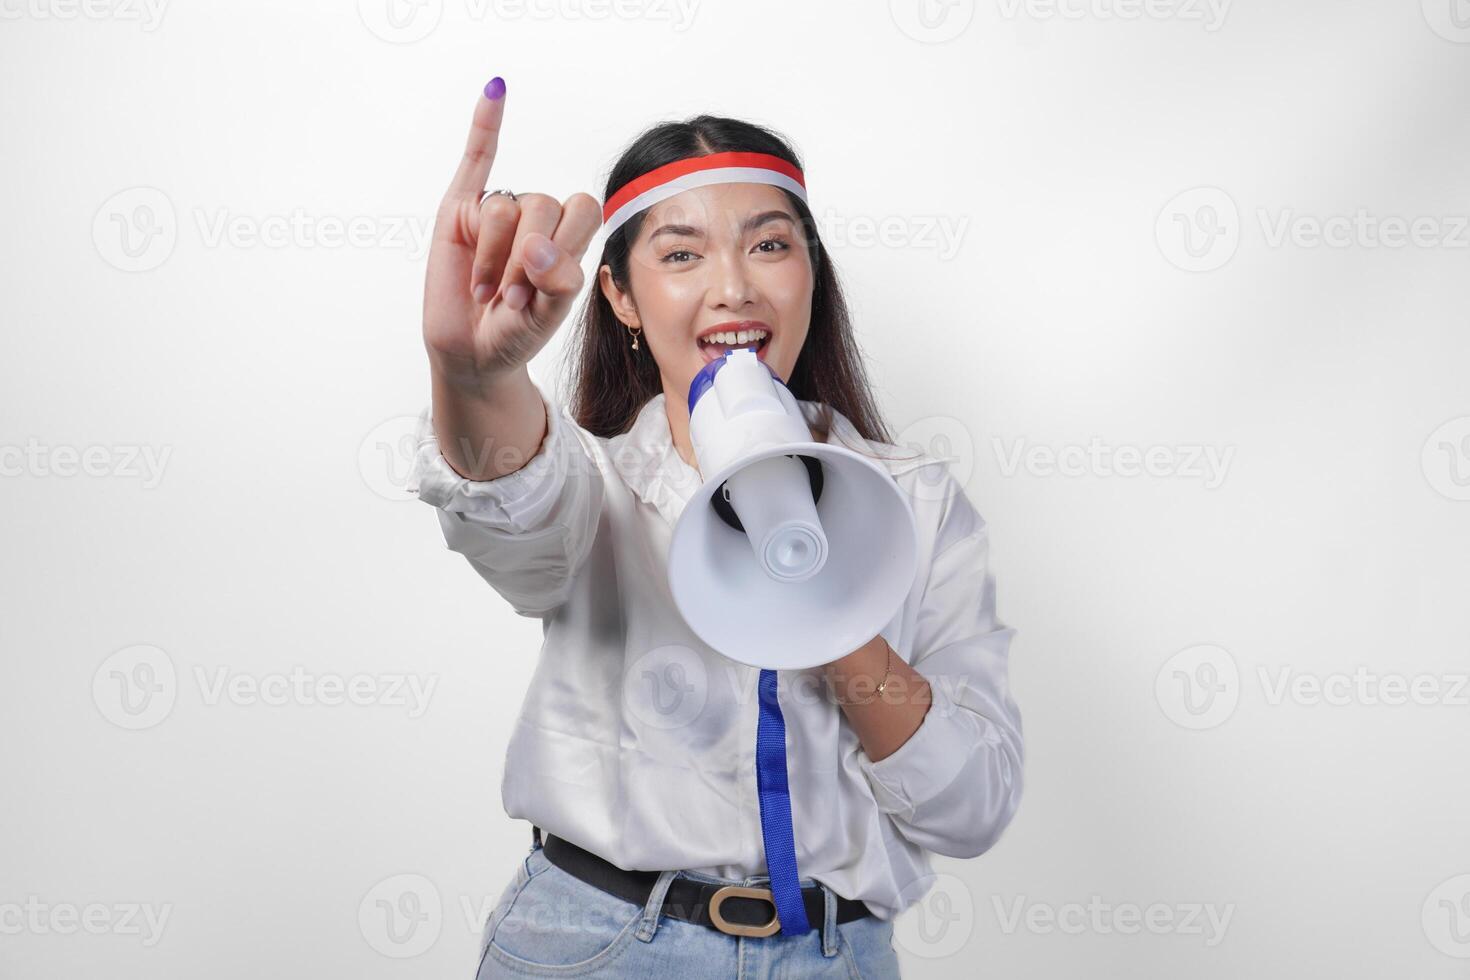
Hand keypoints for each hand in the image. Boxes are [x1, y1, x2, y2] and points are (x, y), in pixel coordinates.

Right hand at [422, 80, 601, 392]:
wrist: (473, 353)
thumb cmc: (516, 333)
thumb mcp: (548, 316)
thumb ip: (557, 282)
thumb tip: (536, 246)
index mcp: (570, 236)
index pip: (583, 209)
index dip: (564, 248)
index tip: (542, 290)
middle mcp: (537, 218)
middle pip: (543, 206)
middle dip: (524, 261)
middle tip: (509, 300)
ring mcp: (498, 211)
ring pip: (504, 206)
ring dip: (493, 257)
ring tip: (486, 291)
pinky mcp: (460, 209)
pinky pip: (476, 157)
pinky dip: (486, 122)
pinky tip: (496, 90)